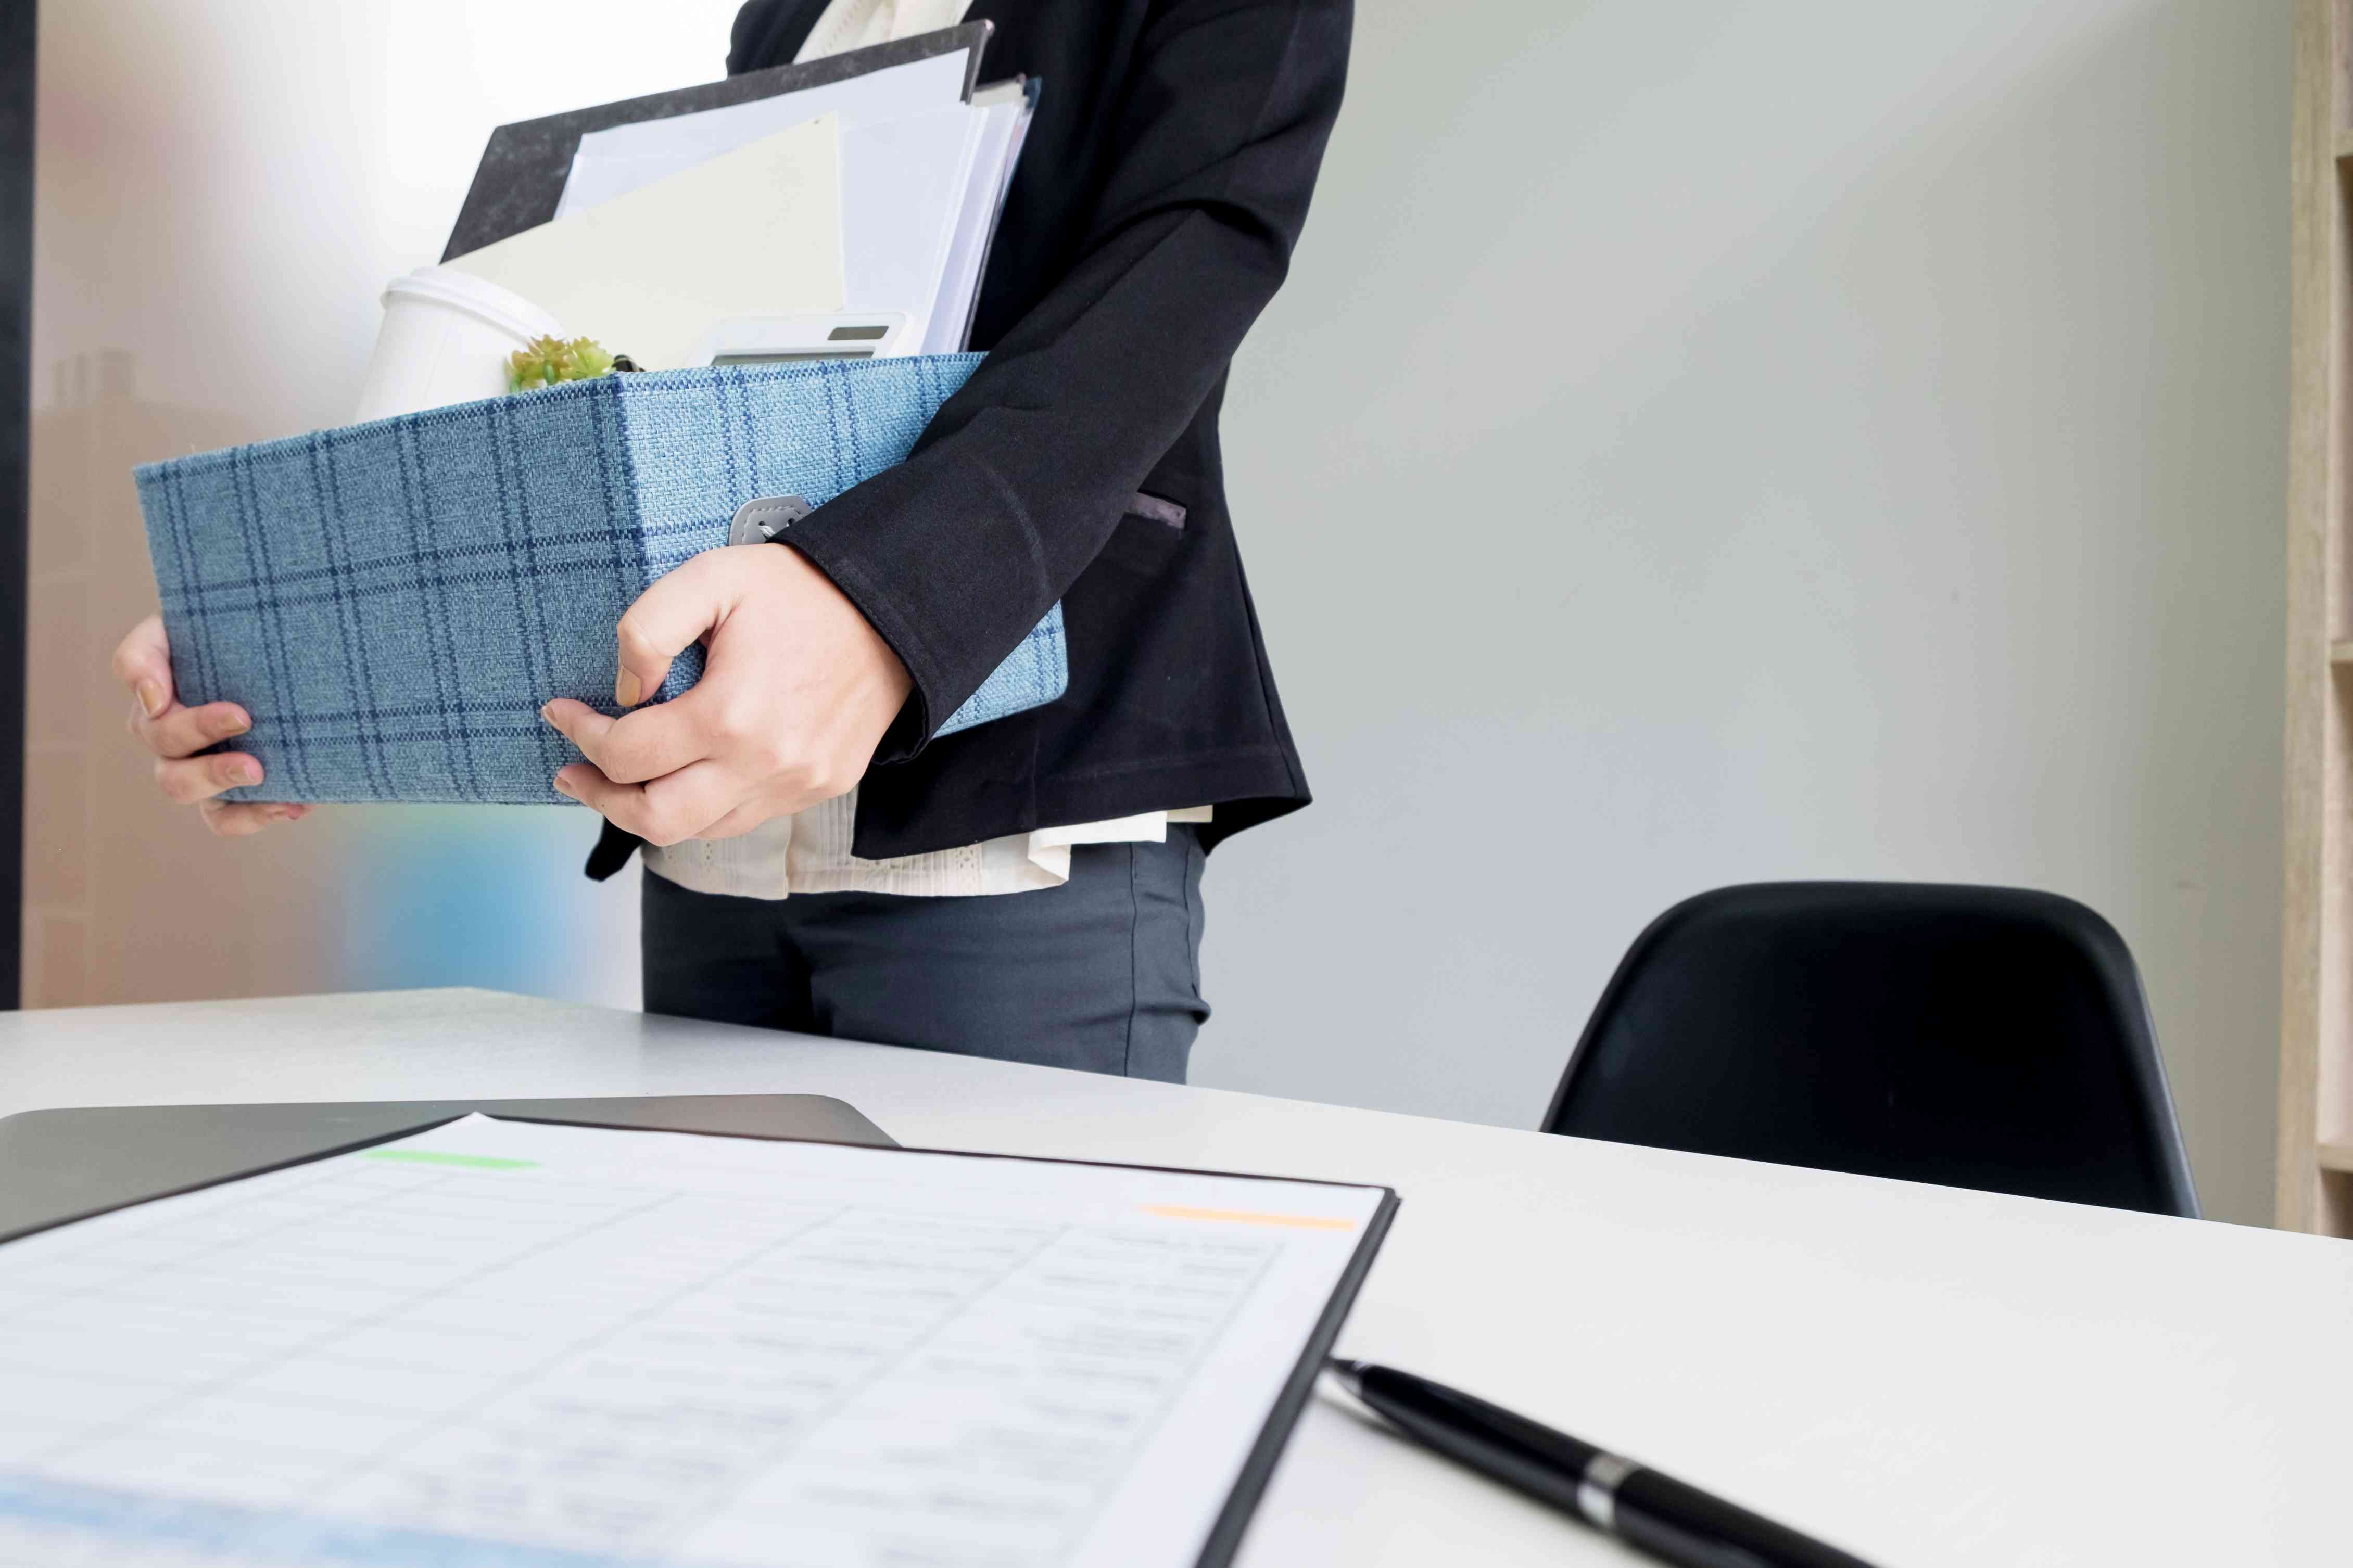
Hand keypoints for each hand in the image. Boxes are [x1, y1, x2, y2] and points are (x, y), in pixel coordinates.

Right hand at [110, 613, 310, 836]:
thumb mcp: (214, 620)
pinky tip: (293, 805)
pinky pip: (225, 819)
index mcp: (160, 679)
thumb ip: (167, 644)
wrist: (300, 674)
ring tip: (260, 771)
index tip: (170, 687)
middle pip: (159, 738)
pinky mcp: (226, 797)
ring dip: (216, 778)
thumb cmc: (249, 643)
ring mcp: (193, 767)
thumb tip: (152, 697)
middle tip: (245, 719)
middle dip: (198, 731)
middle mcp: (166, 728)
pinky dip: (254, 816)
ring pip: (181, 786)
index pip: (135, 668)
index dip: (147, 677)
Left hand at [539, 545, 911, 845]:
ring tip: (619, 780)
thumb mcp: (711, 577)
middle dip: (600, 797)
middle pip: (654, 818)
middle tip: (573, 771)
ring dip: (646, 809)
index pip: (626, 753)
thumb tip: (626, 692)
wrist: (893, 613)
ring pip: (697, 830)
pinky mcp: (816, 789)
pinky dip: (701, 806)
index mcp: (730, 714)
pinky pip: (742, 819)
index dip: (580, 734)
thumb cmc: (798, 592)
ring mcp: (794, 785)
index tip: (561, 710)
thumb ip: (648, 628)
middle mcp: (763, 764)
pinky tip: (684, 775)